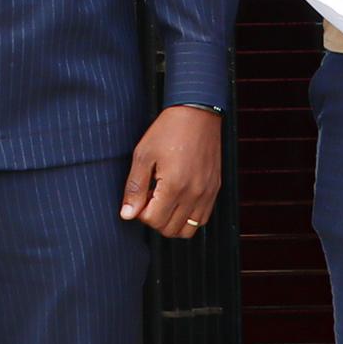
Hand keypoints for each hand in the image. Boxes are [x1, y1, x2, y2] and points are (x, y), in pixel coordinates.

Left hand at [122, 105, 223, 240]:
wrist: (197, 114)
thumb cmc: (168, 130)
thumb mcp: (143, 155)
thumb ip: (135, 188)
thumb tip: (127, 214)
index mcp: (174, 185)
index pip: (153, 220)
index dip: (140, 213)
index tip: (140, 196)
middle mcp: (194, 193)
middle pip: (169, 229)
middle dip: (154, 219)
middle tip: (149, 199)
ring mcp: (207, 193)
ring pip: (188, 230)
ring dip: (171, 222)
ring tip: (164, 202)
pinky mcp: (215, 189)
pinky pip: (202, 219)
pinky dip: (188, 218)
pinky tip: (179, 201)